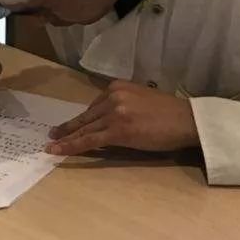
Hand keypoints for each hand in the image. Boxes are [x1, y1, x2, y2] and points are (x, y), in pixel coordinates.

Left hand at [47, 81, 198, 155]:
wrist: (187, 120)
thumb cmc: (170, 114)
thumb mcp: (141, 100)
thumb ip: (123, 106)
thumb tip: (109, 120)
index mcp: (118, 87)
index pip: (94, 106)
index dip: (82, 119)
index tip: (71, 125)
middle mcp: (112, 97)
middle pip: (86, 117)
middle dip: (68, 127)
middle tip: (52, 134)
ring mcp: (114, 113)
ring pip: (84, 129)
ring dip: (65, 139)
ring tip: (52, 146)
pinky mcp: (117, 131)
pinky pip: (89, 140)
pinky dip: (71, 146)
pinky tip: (59, 151)